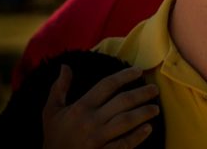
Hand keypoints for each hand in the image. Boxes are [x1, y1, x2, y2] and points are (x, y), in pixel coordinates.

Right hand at [42, 64, 159, 148]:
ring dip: (144, 113)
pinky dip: (137, 136)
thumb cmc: (54, 137)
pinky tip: (148, 129)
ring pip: (126, 121)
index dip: (124, 76)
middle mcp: (90, 121)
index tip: (139, 71)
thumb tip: (65, 66)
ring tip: (155, 109)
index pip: (107, 85)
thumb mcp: (50, 112)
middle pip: (122, 102)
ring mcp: (97, 139)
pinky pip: (124, 144)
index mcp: (80, 108)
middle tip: (155, 89)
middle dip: (141, 94)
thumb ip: (59, 89)